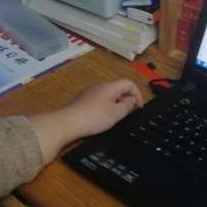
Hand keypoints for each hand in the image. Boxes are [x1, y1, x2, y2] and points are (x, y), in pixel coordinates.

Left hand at [27, 79, 143, 163]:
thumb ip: (128, 105)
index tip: (139, 108)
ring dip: (116, 104)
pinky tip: (101, 119)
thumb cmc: (94, 117)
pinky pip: (99, 100)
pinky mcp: (83, 100)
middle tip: (128, 114)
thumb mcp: (116, 113)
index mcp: (109, 86)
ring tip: (115, 118)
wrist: (68, 123)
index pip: (129, 83)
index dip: (138, 94)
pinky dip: (105, 107)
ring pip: (109, 95)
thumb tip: (132, 99)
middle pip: (119, 88)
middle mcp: (99, 86)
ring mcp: (89, 92)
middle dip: (127, 100)